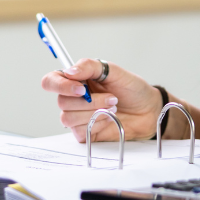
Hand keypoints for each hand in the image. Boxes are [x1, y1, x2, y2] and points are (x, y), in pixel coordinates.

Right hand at [39, 59, 163, 141]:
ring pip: (68, 118)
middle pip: (61, 101)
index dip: (60, 85)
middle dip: (89, 101)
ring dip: (94, 112)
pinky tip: (109, 119)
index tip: (81, 88)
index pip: (51, 81)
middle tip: (112, 98)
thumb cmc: (132, 89)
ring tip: (113, 107)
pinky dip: (96, 123)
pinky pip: (79, 131)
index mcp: (76, 80)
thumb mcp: (114, 71)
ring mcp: (78, 116)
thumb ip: (90, 66)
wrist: (148, 110)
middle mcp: (73, 98)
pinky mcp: (85, 132)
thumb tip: (70, 71)